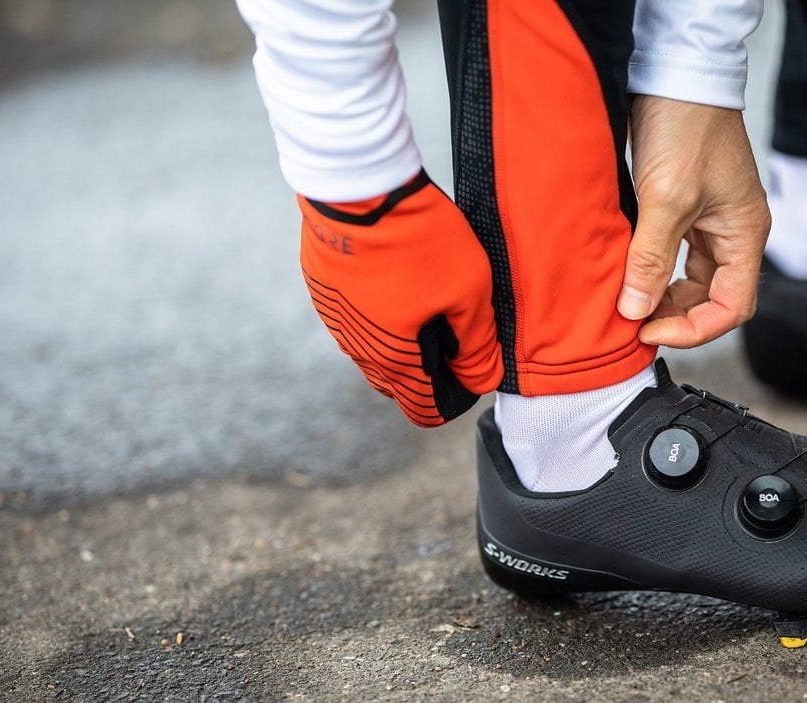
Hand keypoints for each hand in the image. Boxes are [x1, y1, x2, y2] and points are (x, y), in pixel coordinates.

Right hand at [299, 171, 502, 426]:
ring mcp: (335, 322)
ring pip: (373, 352)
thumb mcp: (469, 292)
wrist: (359, 187)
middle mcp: (358, 351)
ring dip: (400, 340)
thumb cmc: (422, 240)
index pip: (423, 411)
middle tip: (453, 329)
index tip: (469, 368)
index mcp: (396, 360)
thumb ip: (477, 345)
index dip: (453, 399)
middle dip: (427, 371)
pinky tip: (397, 277)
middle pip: (397, 385)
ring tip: (426, 297)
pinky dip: (377, 312)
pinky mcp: (324, 292)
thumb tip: (482, 379)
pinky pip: (354, 320)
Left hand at [619, 96, 770, 347]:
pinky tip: (630, 274)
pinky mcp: (690, 209)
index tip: (649, 330)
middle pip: (713, 299)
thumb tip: (635, 310)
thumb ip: (650, 259)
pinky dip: (655, 271)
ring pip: (693, 280)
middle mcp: (734, 233)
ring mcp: (713, 222)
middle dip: (675, 316)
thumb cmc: (686, 126)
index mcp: (745, 235)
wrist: (676, 75)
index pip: (731, 308)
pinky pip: (677, 256)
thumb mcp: (665, 199)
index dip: (692, 329)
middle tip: (633, 321)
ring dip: (663, 296)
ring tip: (628, 303)